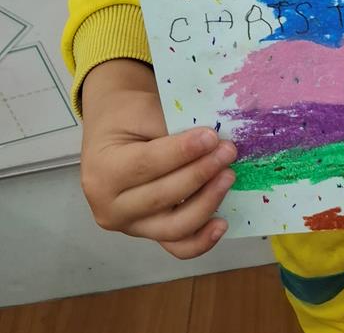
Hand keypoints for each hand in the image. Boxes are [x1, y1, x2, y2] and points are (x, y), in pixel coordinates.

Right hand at [80, 59, 237, 257]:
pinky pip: (177, 245)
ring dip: (206, 202)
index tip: (211, 137)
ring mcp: (129, 225)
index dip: (182, 152)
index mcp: (103, 171)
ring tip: (228, 176)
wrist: (114, 129)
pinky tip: (222, 223)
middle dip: (200, 174)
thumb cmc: (131, 115)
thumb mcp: (146, 111)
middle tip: (228, 151)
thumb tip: (214, 141)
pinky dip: (201, 239)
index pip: (147, 164)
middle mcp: (109, 207)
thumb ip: (175, 129)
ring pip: (173, 227)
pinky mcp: (149, 232)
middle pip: (161, 197)